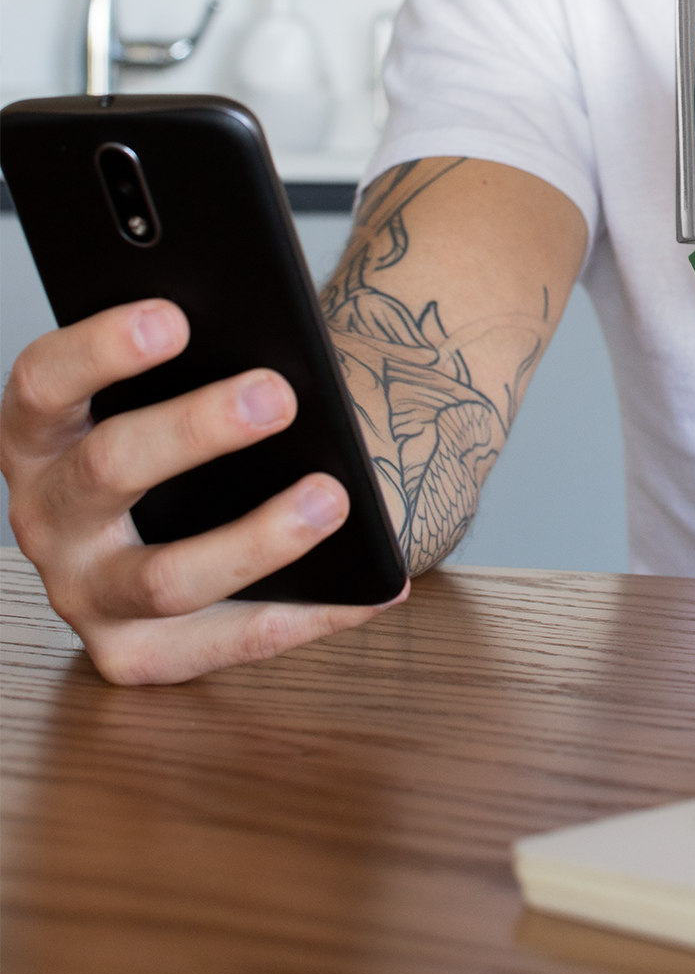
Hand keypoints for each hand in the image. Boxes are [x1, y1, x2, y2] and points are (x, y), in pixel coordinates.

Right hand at [1, 300, 405, 685]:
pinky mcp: (133, 655)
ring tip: (332, 497)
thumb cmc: (192, 430)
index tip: (174, 318)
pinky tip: (376, 586)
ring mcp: (84, 593)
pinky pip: (228, 642)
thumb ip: (202, 364)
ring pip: (163, 578)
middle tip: (278, 395)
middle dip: (196, 429)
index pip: (45, 382)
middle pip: (108, 469)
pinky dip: (311, 614)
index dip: (100, 349)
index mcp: (40, 433)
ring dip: (257, 539)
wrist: (203, 511)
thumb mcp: (176, 387)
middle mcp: (48, 515)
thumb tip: (271, 354)